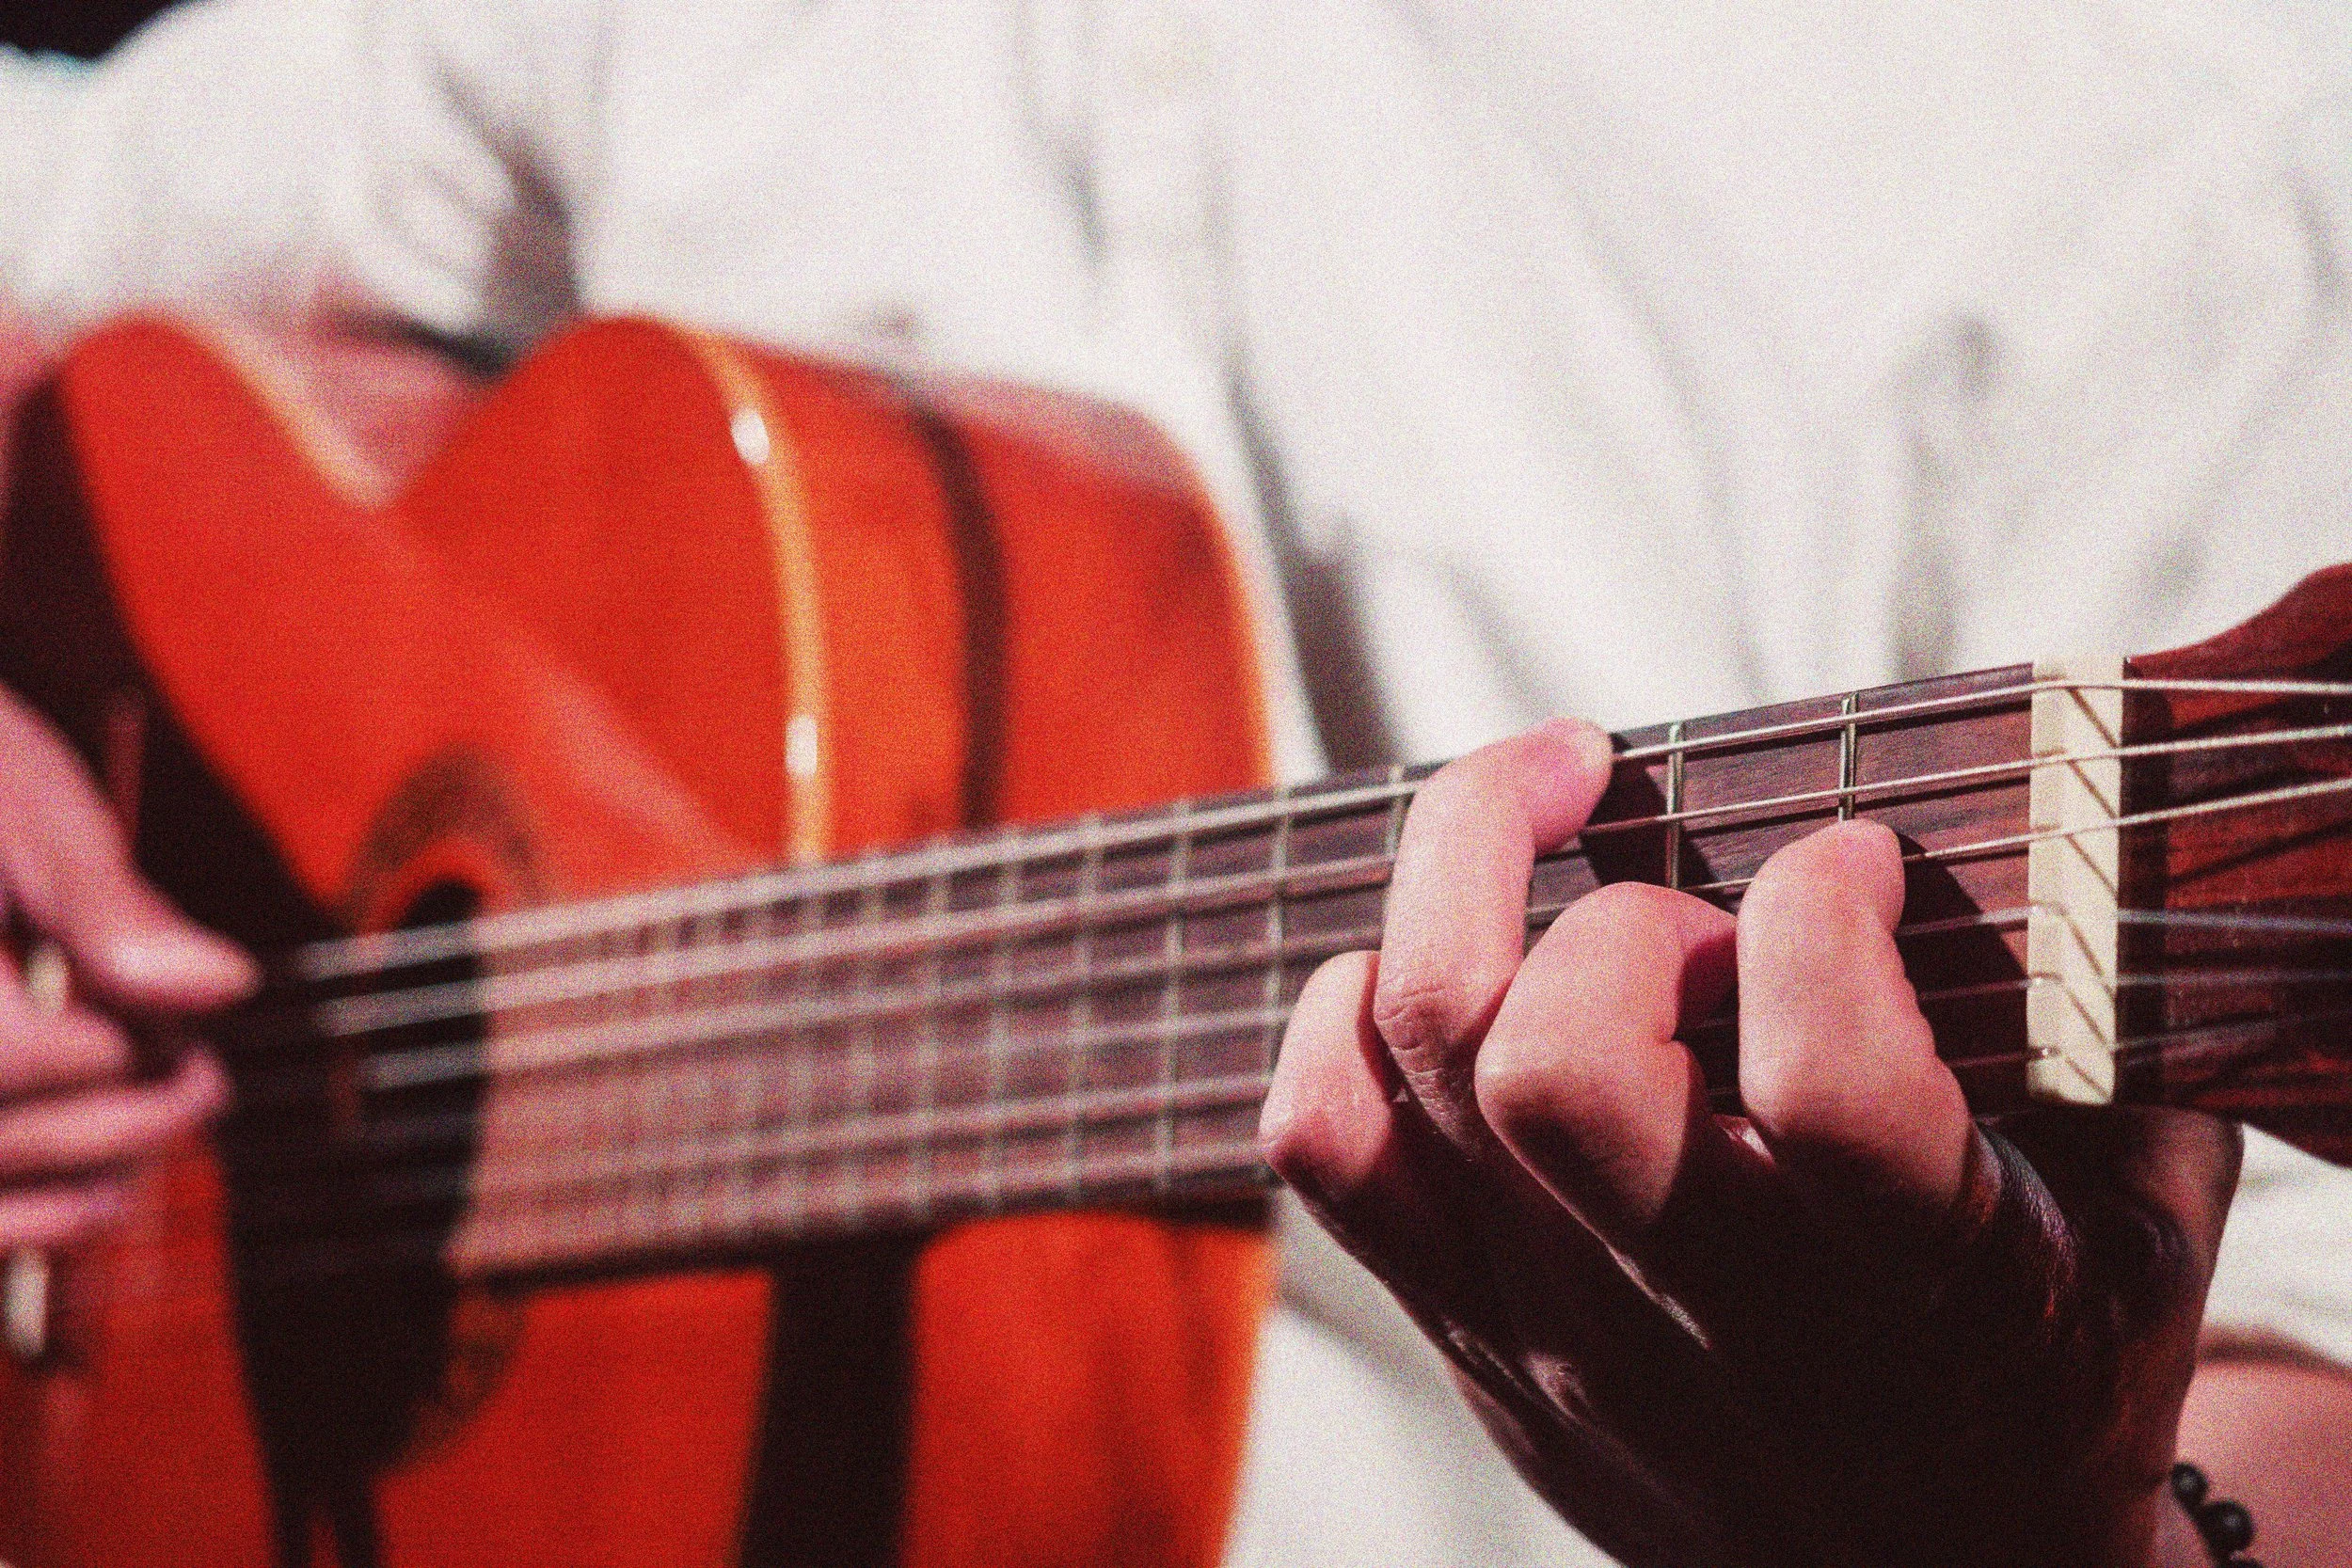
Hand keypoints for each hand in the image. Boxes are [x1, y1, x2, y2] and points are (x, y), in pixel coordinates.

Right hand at [0, 685, 248, 1249]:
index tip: (181, 1033)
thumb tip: (224, 985)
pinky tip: (93, 1204)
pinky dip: (14, 1219)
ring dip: (67, 1182)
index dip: (110, 1055)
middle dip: (110, 1123)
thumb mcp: (22, 807)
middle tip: (205, 1088)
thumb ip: (110, 908)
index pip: (5, 1055)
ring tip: (160, 1143)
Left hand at [1262, 719, 2235, 1567]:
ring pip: (1420, 1063)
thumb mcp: (2140, 1230)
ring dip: (1464, 881)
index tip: (1855, 860)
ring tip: (1548, 814)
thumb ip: (2102, 1046)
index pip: (1821, 1086)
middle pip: (1556, 1066)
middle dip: (1618, 917)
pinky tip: (1439, 963)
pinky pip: (1323, 1142)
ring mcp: (1559, 1324)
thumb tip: (2030, 835)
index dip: (1827, 915)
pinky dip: (1346, 1010)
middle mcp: (1709, 1315)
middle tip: (1691, 905)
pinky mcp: (1465, 1323)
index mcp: (1917, 1289)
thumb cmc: (2038, 1375)